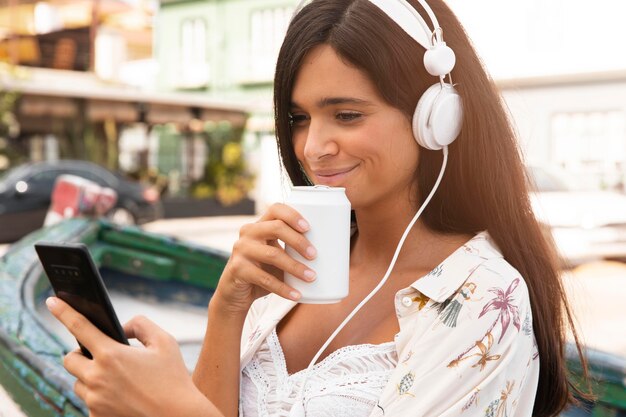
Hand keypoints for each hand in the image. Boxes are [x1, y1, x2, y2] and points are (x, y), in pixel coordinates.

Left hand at [46, 297, 220, 416]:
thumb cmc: (173, 378)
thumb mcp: (164, 342)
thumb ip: (141, 325)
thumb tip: (122, 328)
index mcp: (111, 355)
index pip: (79, 327)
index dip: (63, 311)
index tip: (51, 301)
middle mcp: (97, 378)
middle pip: (69, 359)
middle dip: (81, 354)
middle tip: (99, 354)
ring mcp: (95, 401)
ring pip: (78, 383)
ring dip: (90, 377)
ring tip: (116, 378)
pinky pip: (90, 402)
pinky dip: (100, 396)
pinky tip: (122, 396)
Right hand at [215, 203, 317, 313]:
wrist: (235, 293)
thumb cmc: (262, 271)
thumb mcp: (275, 255)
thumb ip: (291, 250)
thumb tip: (331, 253)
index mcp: (260, 225)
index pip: (276, 209)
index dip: (293, 215)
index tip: (309, 227)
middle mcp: (248, 233)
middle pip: (276, 227)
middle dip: (299, 241)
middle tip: (315, 255)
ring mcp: (241, 250)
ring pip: (273, 254)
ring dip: (295, 267)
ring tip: (312, 277)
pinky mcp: (238, 269)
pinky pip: (264, 279)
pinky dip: (283, 288)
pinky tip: (296, 295)